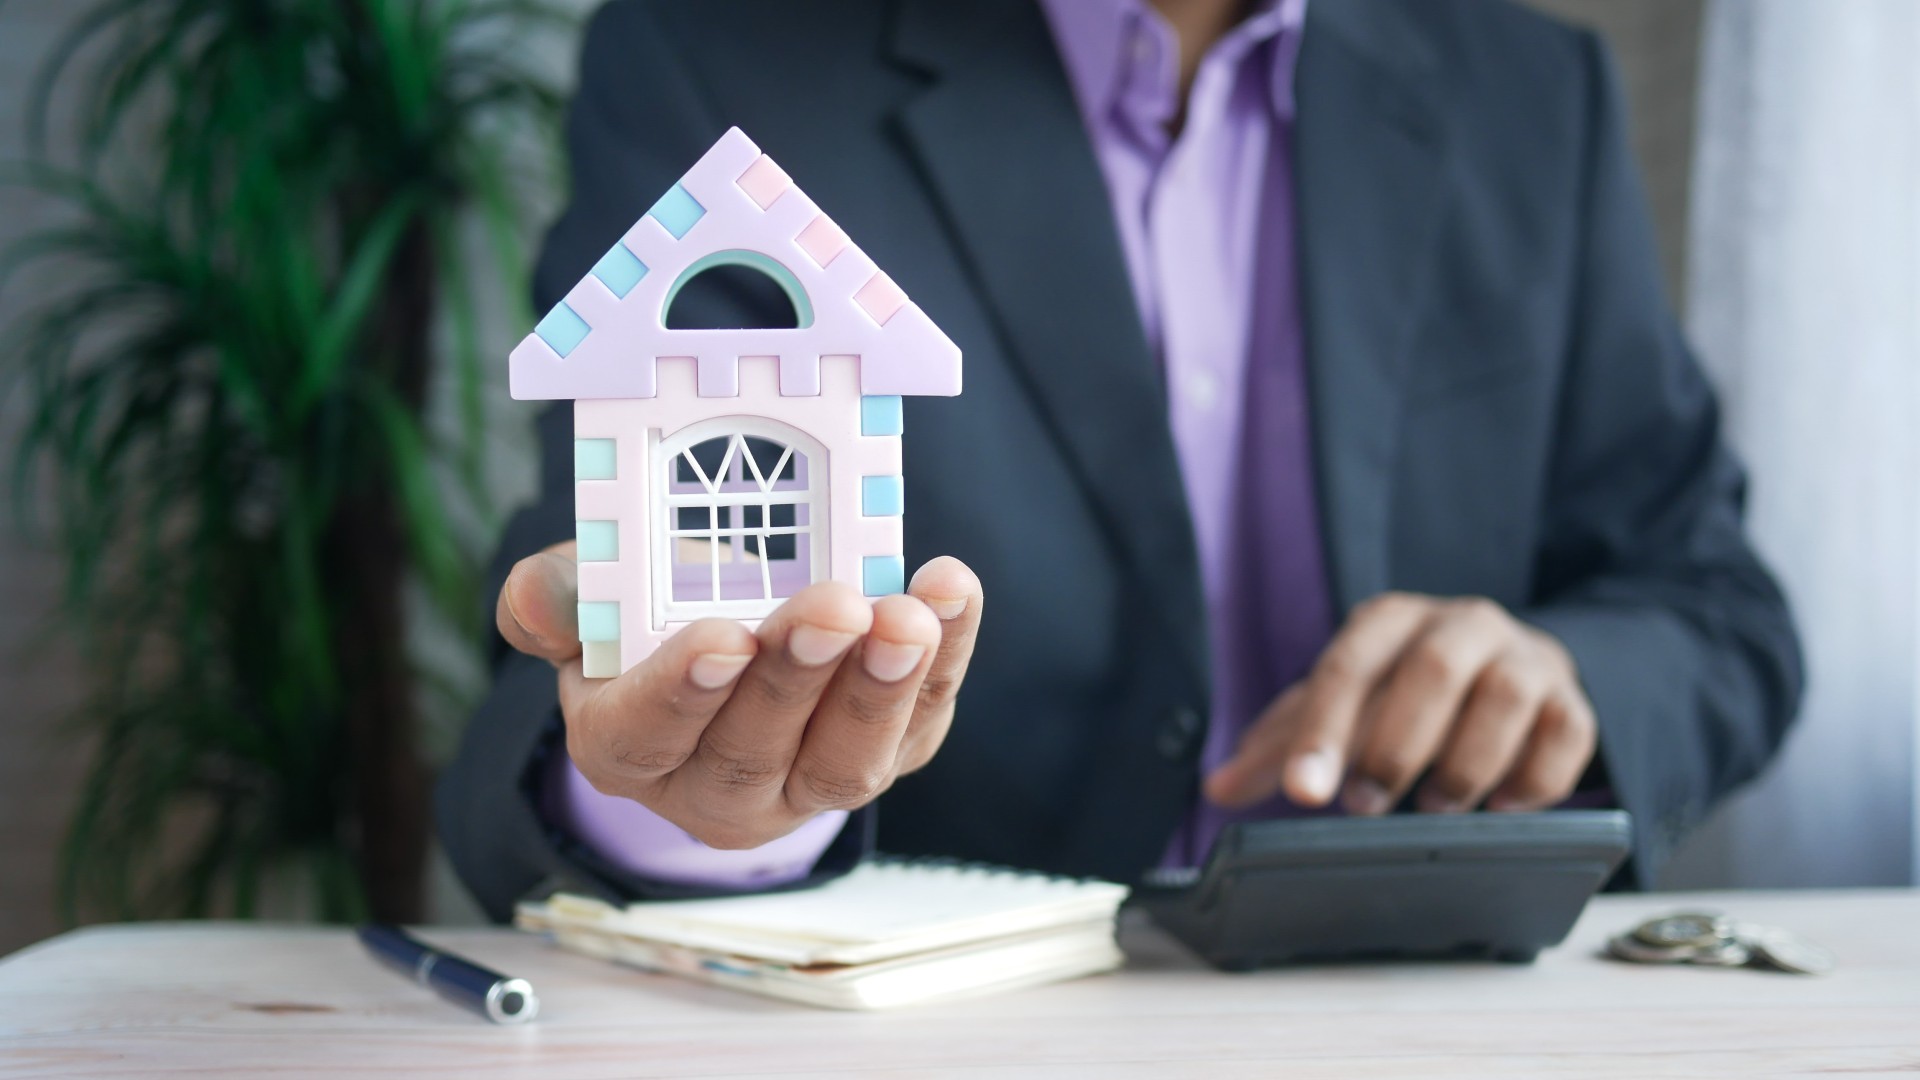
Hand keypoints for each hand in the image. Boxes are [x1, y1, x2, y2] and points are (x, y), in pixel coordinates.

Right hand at [497, 541, 983, 849]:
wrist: (728, 637)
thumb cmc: (649, 617)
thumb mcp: (589, 600)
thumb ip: (557, 597)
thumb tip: (538, 594)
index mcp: (627, 747)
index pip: (647, 735)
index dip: (684, 690)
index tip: (724, 638)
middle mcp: (716, 788)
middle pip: (754, 751)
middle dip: (798, 678)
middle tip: (834, 607)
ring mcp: (808, 783)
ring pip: (845, 761)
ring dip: (882, 687)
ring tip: (907, 616)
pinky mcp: (887, 754)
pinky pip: (920, 720)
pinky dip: (945, 658)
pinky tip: (951, 592)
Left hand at [1204, 593, 1596, 815]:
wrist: (1510, 669)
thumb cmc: (1407, 692)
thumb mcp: (1343, 706)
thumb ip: (1283, 745)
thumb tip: (1217, 787)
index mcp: (1390, 621)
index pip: (1348, 667)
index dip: (1323, 732)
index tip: (1305, 793)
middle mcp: (1462, 624)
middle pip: (1431, 670)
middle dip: (1395, 746)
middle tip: (1366, 806)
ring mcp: (1524, 659)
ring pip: (1505, 697)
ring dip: (1466, 762)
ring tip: (1437, 807)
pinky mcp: (1572, 700)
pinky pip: (1566, 733)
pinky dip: (1534, 778)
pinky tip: (1502, 807)